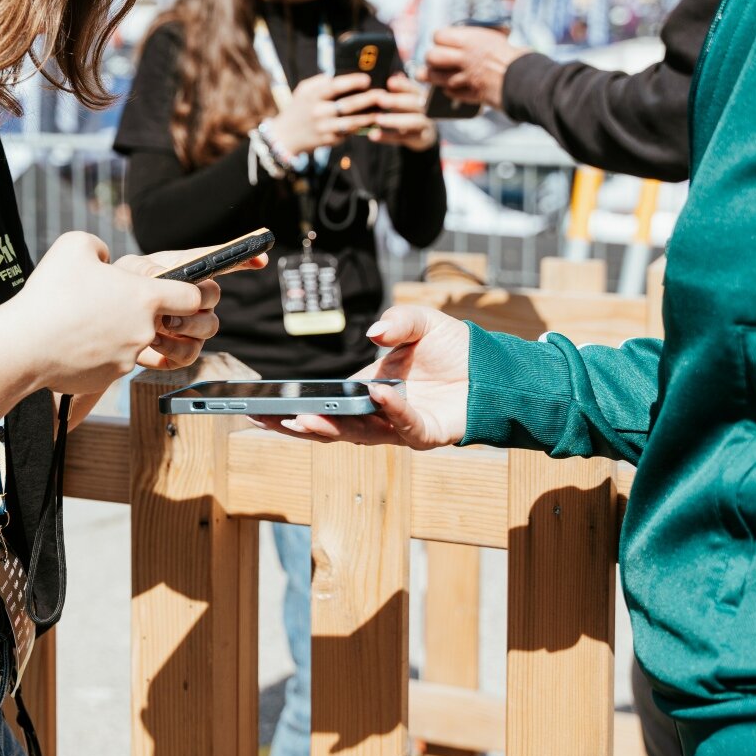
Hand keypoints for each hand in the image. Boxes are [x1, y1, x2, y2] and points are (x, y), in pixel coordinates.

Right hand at [0, 231, 214, 396]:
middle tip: (106, 302)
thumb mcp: (75, 244)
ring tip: (81, 321)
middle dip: (138, 311)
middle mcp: (144, 330)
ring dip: (115, 331)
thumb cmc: (50, 294)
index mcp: (145, 297)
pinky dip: (97, 352)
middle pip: (159, 320)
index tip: (173, 290)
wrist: (23, 346)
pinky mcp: (108, 378)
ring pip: (131, 341)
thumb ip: (100, 246)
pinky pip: (110, 361)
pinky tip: (73, 341)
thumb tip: (105, 259)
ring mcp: (128, 358)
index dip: (188, 291)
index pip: (194, 297)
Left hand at [115, 240, 265, 369]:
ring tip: (157, 326)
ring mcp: (190, 326)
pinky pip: (189, 354)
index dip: (243, 259)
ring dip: (183, 327)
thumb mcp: (129, 273)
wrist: (102, 328)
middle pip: (214, 297)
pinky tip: (152, 342)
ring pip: (209, 328)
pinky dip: (170, 349)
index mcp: (184, 273)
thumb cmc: (117, 292)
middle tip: (171, 307)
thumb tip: (168, 278)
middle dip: (196, 301)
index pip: (219, 262)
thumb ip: (150, 272)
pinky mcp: (179, 352)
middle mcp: (193, 299)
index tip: (259, 258)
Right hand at [249, 305, 470, 449]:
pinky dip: (390, 411)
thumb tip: (374, 334)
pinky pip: (403, 426)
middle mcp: (378, 413)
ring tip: (305, 418)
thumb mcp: (419, 322)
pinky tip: (376, 396)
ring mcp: (400, 427)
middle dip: (297, 425)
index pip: (325, 403)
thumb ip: (397, 321)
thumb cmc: (453, 349)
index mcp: (367, 389)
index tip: (263, 407)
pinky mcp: (426, 433)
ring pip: (358, 435)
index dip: (295, 407)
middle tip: (265, 420)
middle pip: (331, 427)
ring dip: (332, 427)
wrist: (492, 367)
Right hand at [267, 72, 380, 154]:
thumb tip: (338, 74)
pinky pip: (348, 134)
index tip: (367, 79)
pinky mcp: (328, 141)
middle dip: (368, 99)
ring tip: (382, 111)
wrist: (285, 136)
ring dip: (369, 117)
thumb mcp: (302, 90)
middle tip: (383, 94)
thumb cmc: (298, 109)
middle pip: (348, 105)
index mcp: (313, 96)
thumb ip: (319, 81)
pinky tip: (372, 123)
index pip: (335, 87)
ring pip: (351, 122)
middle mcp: (318, 112)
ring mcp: (324, 128)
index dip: (352, 82)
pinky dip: (361, 128)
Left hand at [366, 73, 438, 151]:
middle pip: (416, 103)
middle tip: (380, 99)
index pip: (414, 88)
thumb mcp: (406, 98)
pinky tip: (373, 135)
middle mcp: (427, 108)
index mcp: (422, 95)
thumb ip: (400, 88)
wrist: (425, 134)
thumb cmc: (410, 110)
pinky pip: (404, 139)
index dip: (403, 85)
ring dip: (394, 120)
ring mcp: (425, 124)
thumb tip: (393, 75)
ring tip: (377, 119)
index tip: (389, 82)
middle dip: (397, 101)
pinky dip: (387, 137)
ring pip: (414, 121)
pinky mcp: (419, 139)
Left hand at [421, 25, 529, 111]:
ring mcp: (466, 77)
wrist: (530, 80)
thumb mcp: (496, 40)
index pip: (440, 35)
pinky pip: (450, 92)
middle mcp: (465, 57)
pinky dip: (448, 91)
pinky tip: (449, 88)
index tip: (442, 41)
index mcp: (472, 40)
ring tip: (428, 75)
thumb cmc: (518, 57)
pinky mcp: (471, 94)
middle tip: (433, 60)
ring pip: (436, 76)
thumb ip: (477, 42)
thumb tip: (464, 43)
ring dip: (432, 76)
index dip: (439, 38)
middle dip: (431, 58)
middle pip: (432, 56)